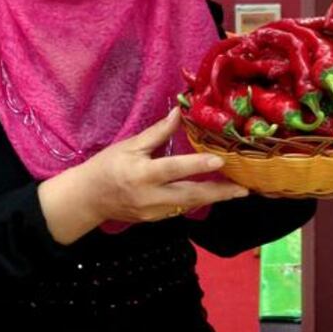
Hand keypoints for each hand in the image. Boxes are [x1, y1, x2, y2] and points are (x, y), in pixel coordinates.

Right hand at [38, 109, 248, 242]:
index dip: (198, 164)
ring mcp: (153, 212)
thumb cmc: (106, 166)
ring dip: (213, 198)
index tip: (220, 160)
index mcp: (142, 174)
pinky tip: (213, 194)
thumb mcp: (129, 146)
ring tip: (237, 191)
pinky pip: (180, 209)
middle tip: (244, 189)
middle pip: (190, 195)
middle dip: (219, 192)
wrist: (88, 198)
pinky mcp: (155, 220)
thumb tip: (179, 112)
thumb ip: (157, 132)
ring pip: (189, 205)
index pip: (174, 169)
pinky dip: (197, 201)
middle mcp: (150, 196)